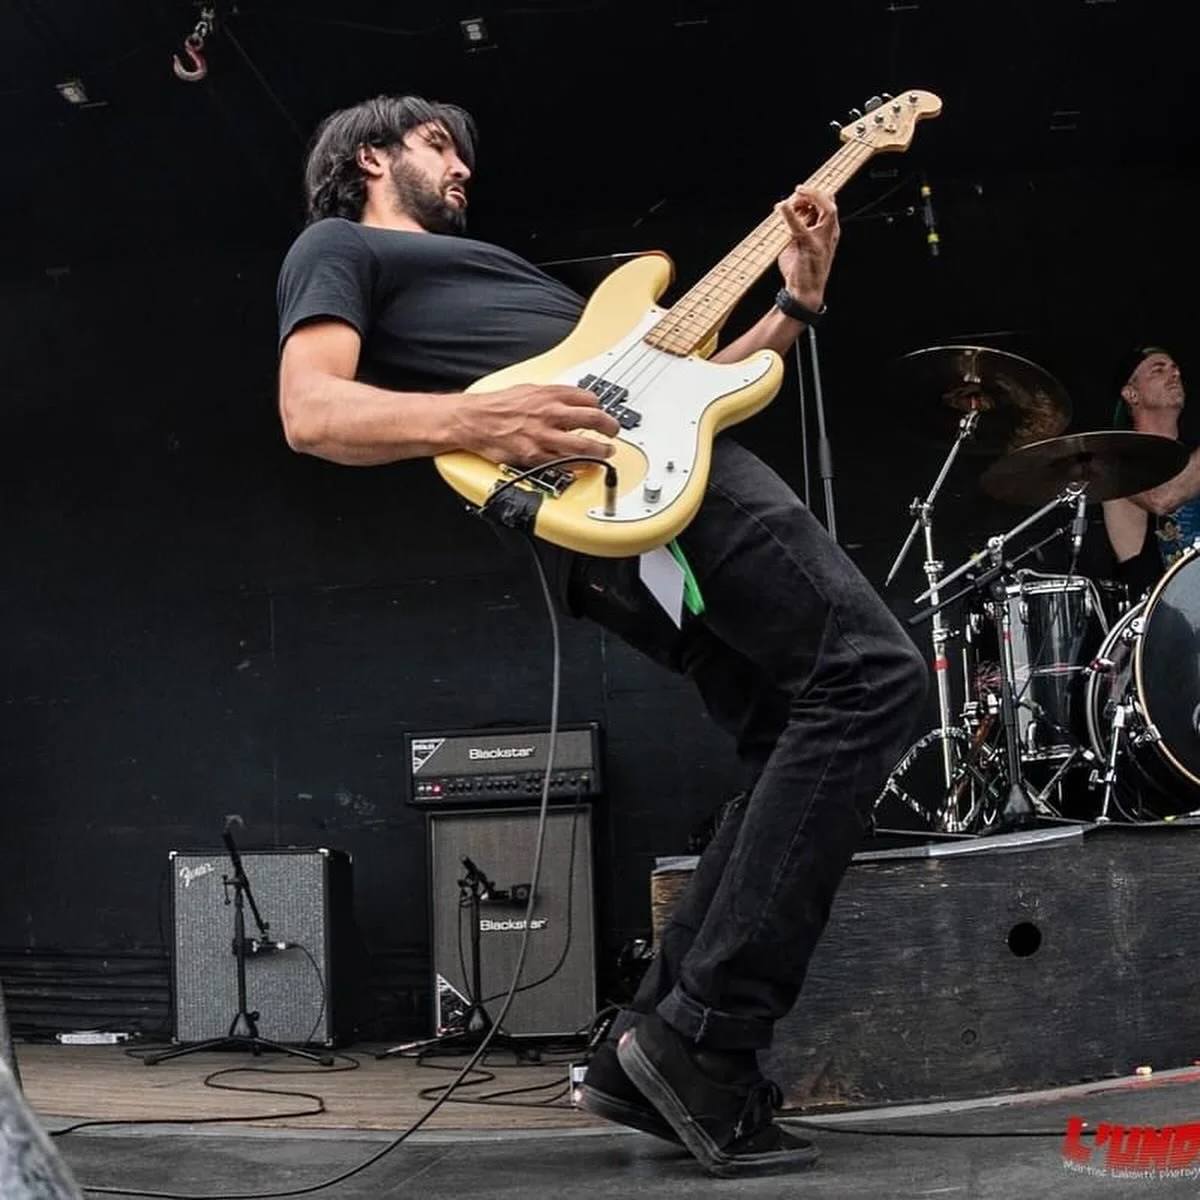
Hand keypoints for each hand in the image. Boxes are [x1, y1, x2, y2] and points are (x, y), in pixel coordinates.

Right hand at [452, 383, 620, 465]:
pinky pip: (565, 463)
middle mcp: (551, 414)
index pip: (589, 398)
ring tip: (606, 451)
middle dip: (610, 426)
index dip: (600, 406)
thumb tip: (570, 399)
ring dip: (601, 450)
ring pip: (585, 445)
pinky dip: (579, 464)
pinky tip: (585, 464)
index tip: (602, 412)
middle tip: (613, 431)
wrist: (474, 420)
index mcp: (550, 394)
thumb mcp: (528, 389)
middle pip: (594, 419)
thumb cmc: (498, 406)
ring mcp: (545, 436)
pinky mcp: (536, 456)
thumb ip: (551, 395)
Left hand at [775, 186, 839, 310]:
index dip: (816, 194)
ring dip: (804, 200)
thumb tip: (786, 211)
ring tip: (788, 202)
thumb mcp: (799, 245)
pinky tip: (781, 207)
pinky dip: (789, 214)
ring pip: (822, 209)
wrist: (804, 293)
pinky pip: (799, 225)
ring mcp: (822, 240)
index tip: (800, 190)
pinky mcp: (809, 246)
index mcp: (829, 233)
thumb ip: (796, 227)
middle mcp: (829, 235)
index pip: (829, 205)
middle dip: (813, 193)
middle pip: (829, 202)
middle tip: (797, 192)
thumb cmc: (801, 271)